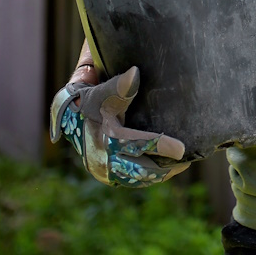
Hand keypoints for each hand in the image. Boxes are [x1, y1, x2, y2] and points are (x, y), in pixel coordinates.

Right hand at [48, 66, 188, 186]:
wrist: (70, 119)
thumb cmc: (91, 101)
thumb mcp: (101, 92)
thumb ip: (119, 86)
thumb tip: (135, 73)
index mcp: (106, 137)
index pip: (136, 144)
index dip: (159, 146)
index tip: (181, 149)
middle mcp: (105, 159)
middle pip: (141, 169)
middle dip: (165, 167)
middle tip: (186, 159)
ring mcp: (106, 171)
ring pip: (138, 179)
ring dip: (159, 174)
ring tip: (180, 166)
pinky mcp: (108, 176)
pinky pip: (132, 181)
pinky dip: (148, 178)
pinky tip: (164, 171)